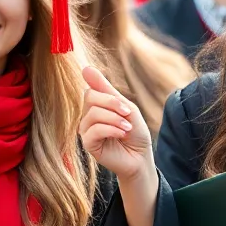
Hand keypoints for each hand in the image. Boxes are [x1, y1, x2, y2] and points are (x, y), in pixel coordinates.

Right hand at [78, 66, 153, 183]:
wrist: (140, 157)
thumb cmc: (135, 132)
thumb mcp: (125, 107)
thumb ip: (106, 90)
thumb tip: (85, 68)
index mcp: (96, 107)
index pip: (91, 90)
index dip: (109, 96)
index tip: (127, 108)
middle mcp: (87, 117)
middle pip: (90, 98)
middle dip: (113, 104)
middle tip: (128, 115)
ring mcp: (86, 130)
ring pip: (93, 114)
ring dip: (115, 119)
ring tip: (127, 128)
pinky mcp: (87, 144)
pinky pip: (93, 130)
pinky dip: (111, 130)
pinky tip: (121, 135)